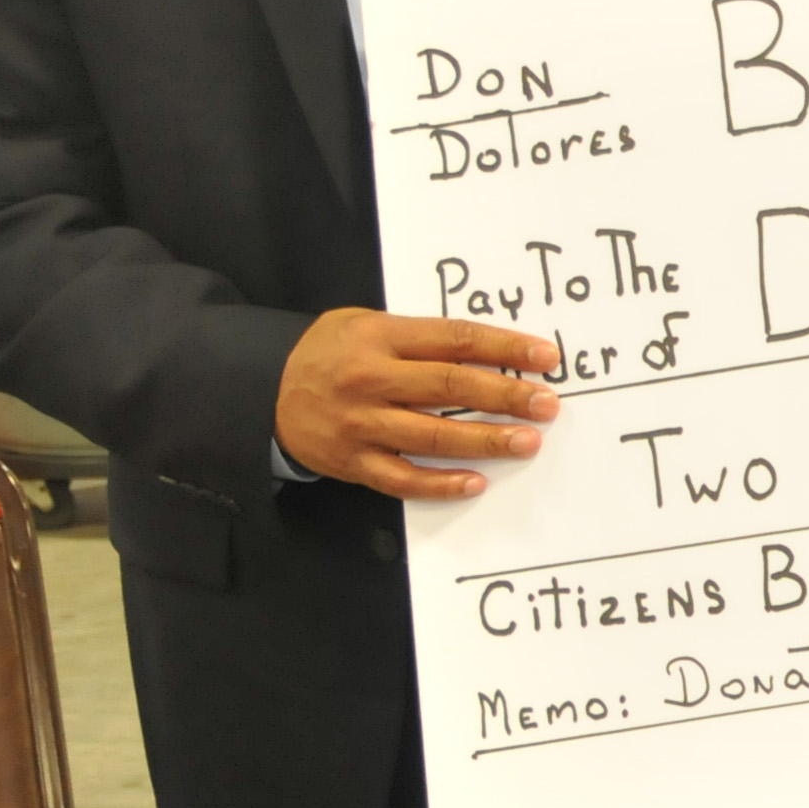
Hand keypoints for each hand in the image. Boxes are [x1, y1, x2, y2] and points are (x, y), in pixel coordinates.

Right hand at [276, 309, 562, 500]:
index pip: (455, 340)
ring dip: (485, 440)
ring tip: (527, 441)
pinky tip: (476, 482)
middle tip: (547, 403)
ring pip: (432, 437)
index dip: (504, 348)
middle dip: (505, 396)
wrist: (261, 391)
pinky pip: (403, 479)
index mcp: (380, 337)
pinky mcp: (353, 463)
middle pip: (450, 387)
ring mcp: (361, 424)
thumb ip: (418, 336)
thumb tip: (489, 351)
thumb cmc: (327, 352)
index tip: (545, 357)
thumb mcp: (365, 323)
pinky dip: (441, 484)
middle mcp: (371, 380)